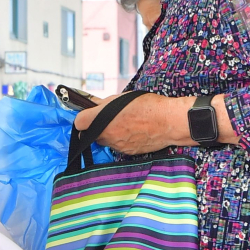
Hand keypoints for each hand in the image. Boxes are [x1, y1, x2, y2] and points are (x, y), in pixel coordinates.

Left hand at [74, 92, 226, 153]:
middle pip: (92, 134)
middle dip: (97, 127)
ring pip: (106, 140)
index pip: (79, 123)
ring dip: (110, 133)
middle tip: (109, 118)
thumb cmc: (149, 106)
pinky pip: (119, 146)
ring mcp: (118, 146)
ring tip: (126, 123)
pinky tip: (134, 131)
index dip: (82, 118)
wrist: (170, 122)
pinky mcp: (128, 152)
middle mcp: (108, 135)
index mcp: (103, 119)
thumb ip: (105, 103)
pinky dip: (122, 139)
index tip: (87, 115)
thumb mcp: (123, 98)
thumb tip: (94, 105)